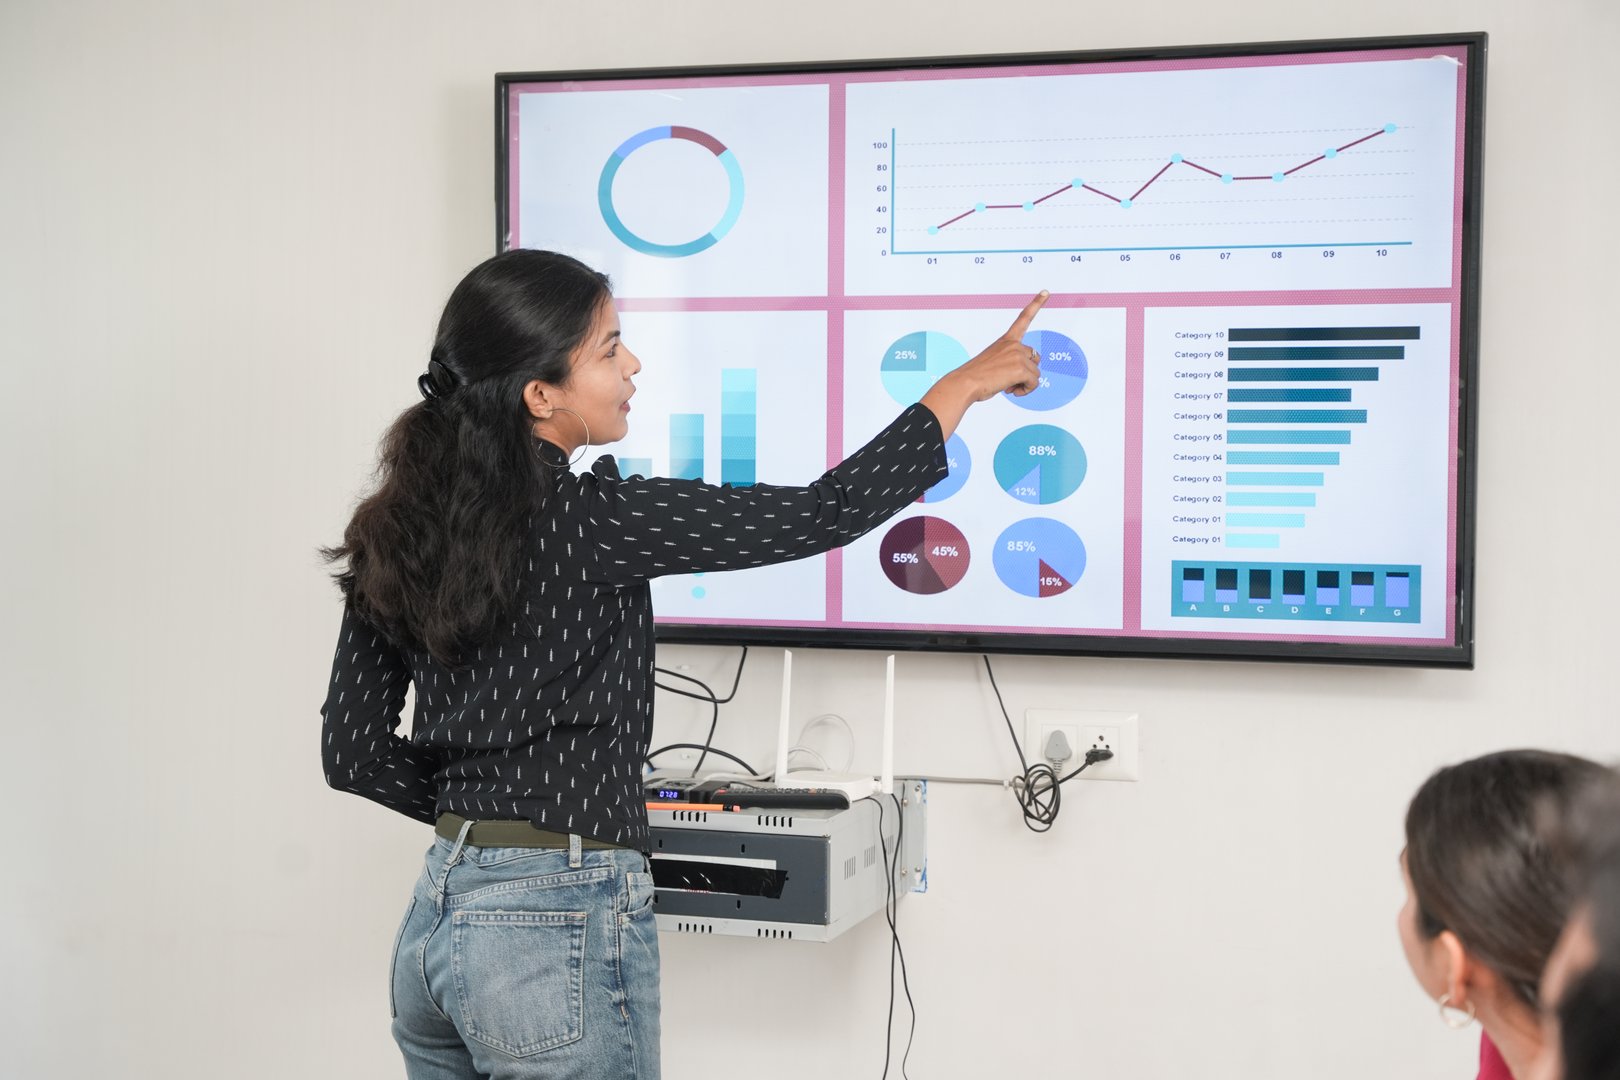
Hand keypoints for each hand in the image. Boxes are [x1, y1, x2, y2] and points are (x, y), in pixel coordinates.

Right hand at [918, 291, 1048, 440]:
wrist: (965, 383)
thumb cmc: (976, 377)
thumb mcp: (995, 363)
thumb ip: (1012, 363)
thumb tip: (1030, 378)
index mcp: (1006, 340)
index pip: (1023, 319)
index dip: (1036, 304)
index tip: (1046, 292)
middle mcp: (1013, 344)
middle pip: (1035, 359)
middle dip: (1026, 372)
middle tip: (1008, 380)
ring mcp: (1018, 355)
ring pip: (1035, 374)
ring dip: (1024, 384)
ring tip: (1007, 386)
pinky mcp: (1021, 368)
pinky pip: (1034, 383)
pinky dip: (1026, 391)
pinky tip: (1012, 391)